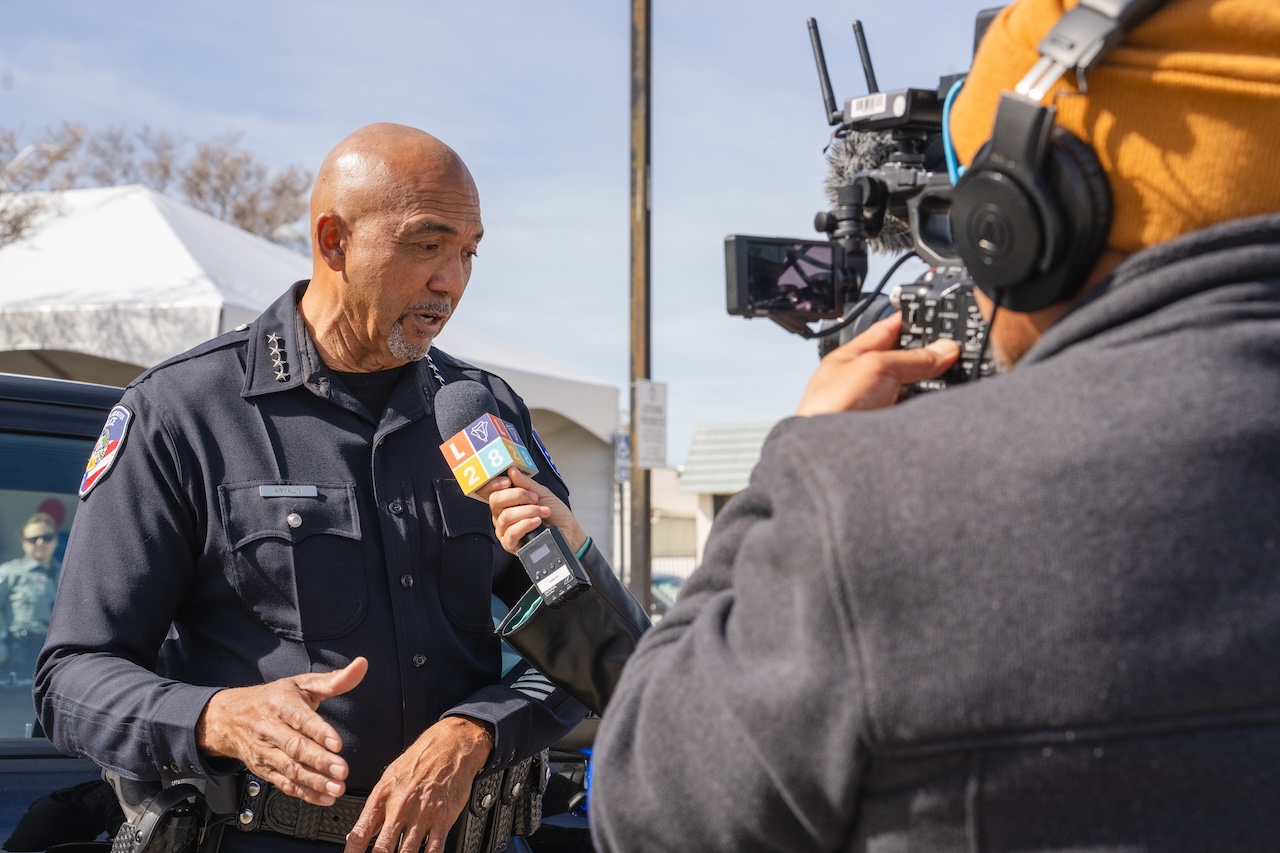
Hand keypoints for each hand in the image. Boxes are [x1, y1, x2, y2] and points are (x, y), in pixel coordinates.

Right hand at [196, 657, 366, 805]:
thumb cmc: (271, 699)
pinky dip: (305, 793)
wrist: (228, 718)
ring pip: (290, 769)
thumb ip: (333, 680)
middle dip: (320, 761)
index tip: (337, 743)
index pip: (300, 718)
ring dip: (315, 781)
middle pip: (295, 747)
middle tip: (342, 770)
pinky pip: (285, 784)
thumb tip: (361, 665)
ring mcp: (266, 752)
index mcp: (281, 704)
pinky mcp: (265, 770)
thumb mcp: (300, 683)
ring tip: (337, 787)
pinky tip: (324, 797)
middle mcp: (270, 729)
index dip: (319, 731)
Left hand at [342, 716, 493, 852]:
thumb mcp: (389, 779)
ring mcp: (422, 815)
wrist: (450, 746)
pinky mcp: (443, 819)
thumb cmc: (419, 761)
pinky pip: (434, 849)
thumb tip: (356, 834)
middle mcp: (400, 808)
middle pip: (382, 849)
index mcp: (383, 797)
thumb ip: (373, 810)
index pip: (359, 833)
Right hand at [477, 467, 585, 554]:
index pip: (491, 491)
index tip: (508, 481)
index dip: (495, 484)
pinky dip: (525, 524)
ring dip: (527, 511)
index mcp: (506, 502)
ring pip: (505, 517)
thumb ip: (526, 484)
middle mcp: (501, 516)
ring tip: (543, 511)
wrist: (568, 532)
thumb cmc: (555, 514)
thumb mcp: (542, 494)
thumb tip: (511, 470)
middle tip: (534, 497)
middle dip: (516, 495)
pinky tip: (537, 522)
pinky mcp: (511, 545)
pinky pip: (511, 533)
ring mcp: (504, 531)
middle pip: (495, 501)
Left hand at [795, 314, 960, 415]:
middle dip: (927, 357)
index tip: (939, 317)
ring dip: (930, 385)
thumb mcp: (875, 367)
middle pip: (903, 362)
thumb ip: (911, 357)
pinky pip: (914, 414)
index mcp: (851, 358)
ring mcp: (876, 408)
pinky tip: (939, 406)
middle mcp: (863, 382)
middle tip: (953, 351)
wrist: (830, 454)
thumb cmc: (831, 408)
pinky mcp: (888, 430)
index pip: (886, 330)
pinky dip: (927, 410)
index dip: (911, 321)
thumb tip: (943, 349)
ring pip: (912, 389)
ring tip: (953, 377)